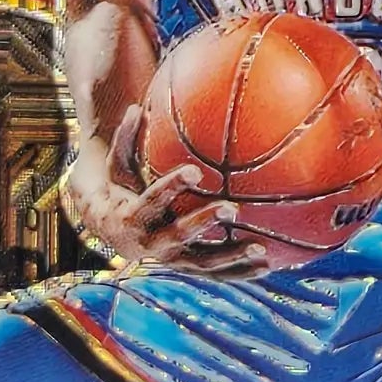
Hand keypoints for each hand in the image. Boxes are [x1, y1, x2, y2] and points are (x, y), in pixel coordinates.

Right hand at [79, 111, 269, 274]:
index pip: (153, 199)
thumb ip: (125, 139)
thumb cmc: (121, 188)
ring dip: (232, 258)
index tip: (193, 171)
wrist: (114, 231)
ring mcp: (172, 260)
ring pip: (203, 263)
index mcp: (134, 216)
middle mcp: (152, 243)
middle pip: (180, 235)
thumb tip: (133, 107)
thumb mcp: (117, 165)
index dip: (172, 186)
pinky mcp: (187, 268)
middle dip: (204, 222)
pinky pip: (215, 274)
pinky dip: (240, 272)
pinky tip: (267, 266)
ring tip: (260, 249)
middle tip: (232, 208)